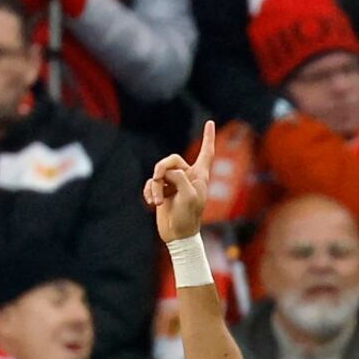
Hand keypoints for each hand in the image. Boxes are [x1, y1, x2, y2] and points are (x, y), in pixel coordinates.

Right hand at [144, 120, 214, 242]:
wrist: (178, 236)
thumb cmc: (188, 217)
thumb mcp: (188, 196)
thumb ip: (180, 178)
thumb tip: (167, 173)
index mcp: (200, 176)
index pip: (206, 152)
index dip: (208, 137)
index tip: (209, 122)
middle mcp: (188, 177)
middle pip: (172, 160)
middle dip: (162, 169)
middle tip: (158, 180)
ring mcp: (174, 184)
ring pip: (158, 173)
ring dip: (154, 187)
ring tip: (156, 202)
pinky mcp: (162, 191)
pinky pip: (151, 183)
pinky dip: (148, 192)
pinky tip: (152, 203)